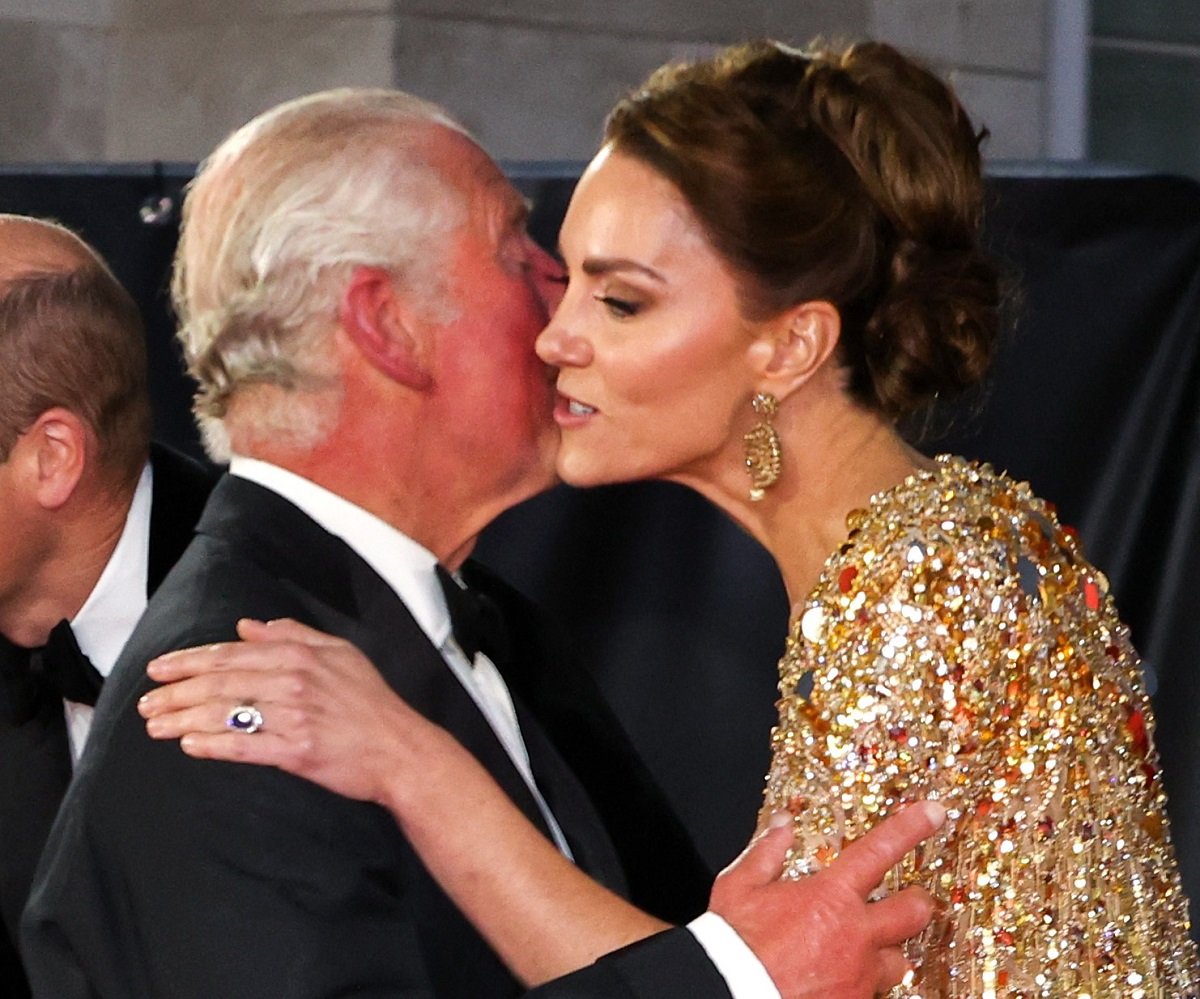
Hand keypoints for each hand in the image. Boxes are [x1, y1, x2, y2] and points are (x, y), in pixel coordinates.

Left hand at [139, 618, 451, 805]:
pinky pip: (245, 746)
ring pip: (226, 712)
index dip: (190, 660)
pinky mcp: (297, 752)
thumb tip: (248, 626)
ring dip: (183, 717)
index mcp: (301, 654)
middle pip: (221, 682)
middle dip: (176, 691)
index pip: (233, 653)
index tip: (159, 668)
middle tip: (146, 701)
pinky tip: (189, 744)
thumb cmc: (371, 702)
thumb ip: (294, 634)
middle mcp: (295, 681)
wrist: (401, 749)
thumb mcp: (341, 653)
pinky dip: (213, 744)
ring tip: (154, 725)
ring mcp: (295, 717)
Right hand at [709, 802, 942, 998]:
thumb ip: (767, 852)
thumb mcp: (740, 886)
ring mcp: (859, 976)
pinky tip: (842, 976)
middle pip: (913, 913)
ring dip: (890, 951)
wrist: (731, 994)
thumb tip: (783, 824)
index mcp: (830, 897)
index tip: (934, 812)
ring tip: (874, 947)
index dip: (911, 827)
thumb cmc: (734, 944)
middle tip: (915, 898)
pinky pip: (872, 991)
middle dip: (919, 902)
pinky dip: (862, 981)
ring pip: (899, 962)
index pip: (880, 850)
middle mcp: (855, 936)